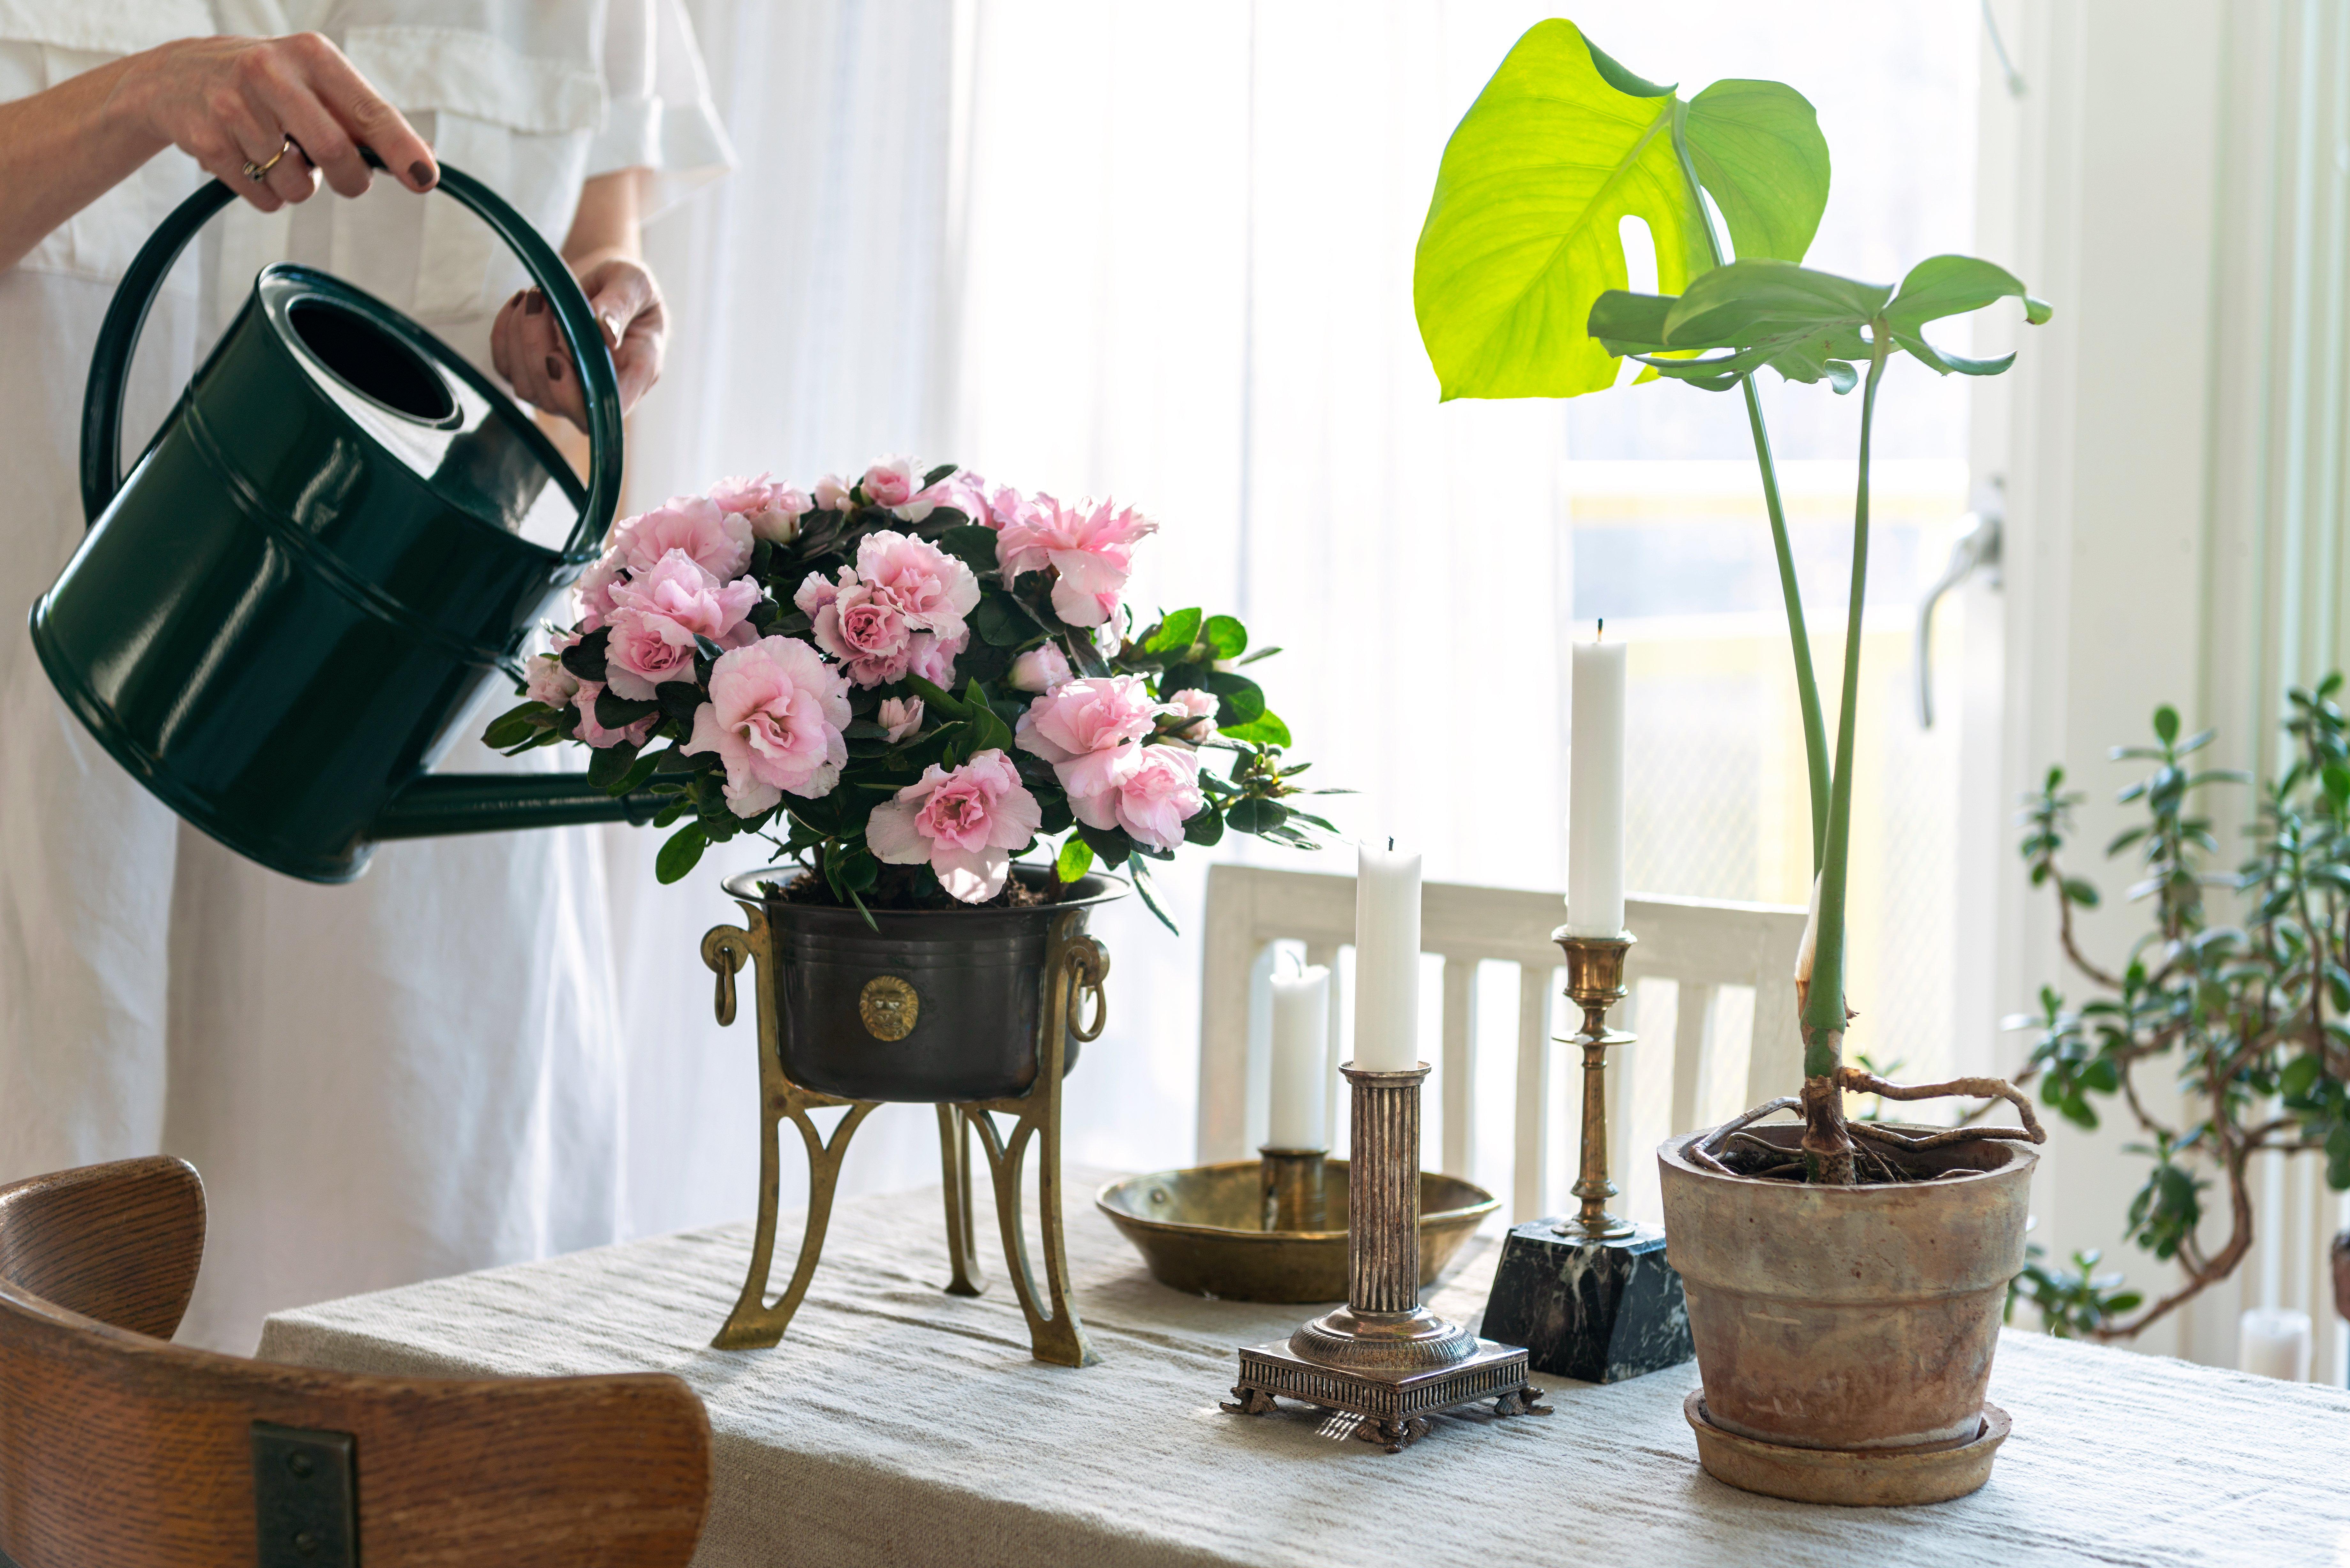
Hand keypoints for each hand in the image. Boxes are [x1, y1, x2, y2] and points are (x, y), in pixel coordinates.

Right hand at [114, 33, 436, 210]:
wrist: (174, 77)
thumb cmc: (265, 85)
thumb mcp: (313, 81)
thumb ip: (361, 118)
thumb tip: (422, 161)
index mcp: (311, 56)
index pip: (367, 109)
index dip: (400, 148)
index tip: (425, 178)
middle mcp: (270, 73)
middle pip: (334, 151)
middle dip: (350, 180)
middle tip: (347, 180)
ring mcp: (233, 106)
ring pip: (297, 184)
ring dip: (301, 185)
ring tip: (278, 153)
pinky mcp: (207, 141)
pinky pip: (264, 198)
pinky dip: (269, 194)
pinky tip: (250, 160)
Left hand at [491, 257, 665, 431]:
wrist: (608, 285)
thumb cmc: (629, 287)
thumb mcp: (635, 284)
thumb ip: (621, 304)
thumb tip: (603, 329)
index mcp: (633, 377)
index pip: (600, 413)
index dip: (573, 397)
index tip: (558, 354)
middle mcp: (596, 391)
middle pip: (554, 401)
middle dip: (537, 349)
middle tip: (541, 299)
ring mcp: (562, 387)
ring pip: (525, 386)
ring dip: (520, 337)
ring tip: (535, 296)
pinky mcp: (533, 372)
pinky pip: (506, 366)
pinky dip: (504, 334)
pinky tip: (519, 304)